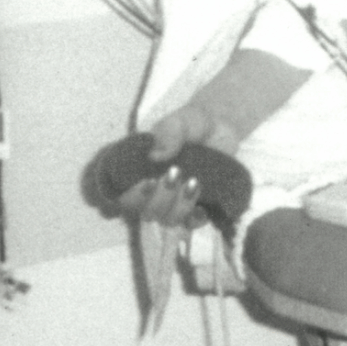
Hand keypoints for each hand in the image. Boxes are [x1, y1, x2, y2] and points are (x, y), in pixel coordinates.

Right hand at [113, 107, 234, 228]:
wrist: (221, 125)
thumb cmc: (191, 123)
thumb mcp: (178, 122)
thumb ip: (168, 133)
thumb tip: (155, 154)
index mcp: (140, 174)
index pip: (126, 198)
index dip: (134, 197)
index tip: (150, 181)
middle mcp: (155, 193)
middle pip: (148, 212)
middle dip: (161, 199)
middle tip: (176, 173)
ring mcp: (176, 201)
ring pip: (169, 220)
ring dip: (180, 207)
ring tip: (194, 182)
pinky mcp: (197, 205)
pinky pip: (192, 223)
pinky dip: (196, 219)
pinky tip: (203, 208)